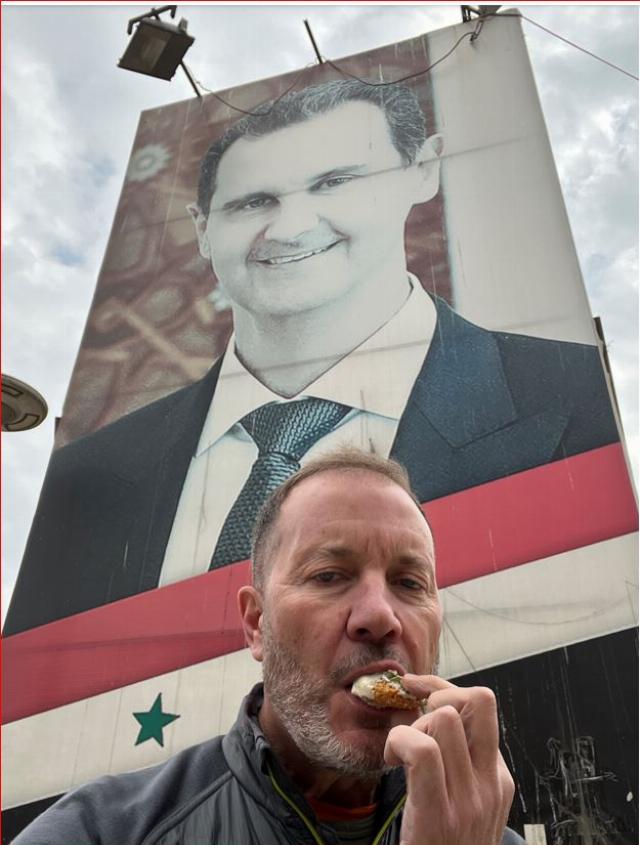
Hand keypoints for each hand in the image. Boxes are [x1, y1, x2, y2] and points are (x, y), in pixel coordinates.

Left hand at [384, 674, 514, 844]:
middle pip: (475, 700)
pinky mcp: (439, 815)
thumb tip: (420, 709)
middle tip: (411, 717)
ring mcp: (469, 800)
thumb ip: (453, 763)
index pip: (481, 704)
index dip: (443, 688)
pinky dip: (400, 742)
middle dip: (436, 694)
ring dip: (414, 722)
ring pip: (445, 718)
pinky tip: (390, 761)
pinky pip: (424, 750)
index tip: (416, 690)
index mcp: (497, 778)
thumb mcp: (462, 803)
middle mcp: (489, 784)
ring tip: (401, 749)